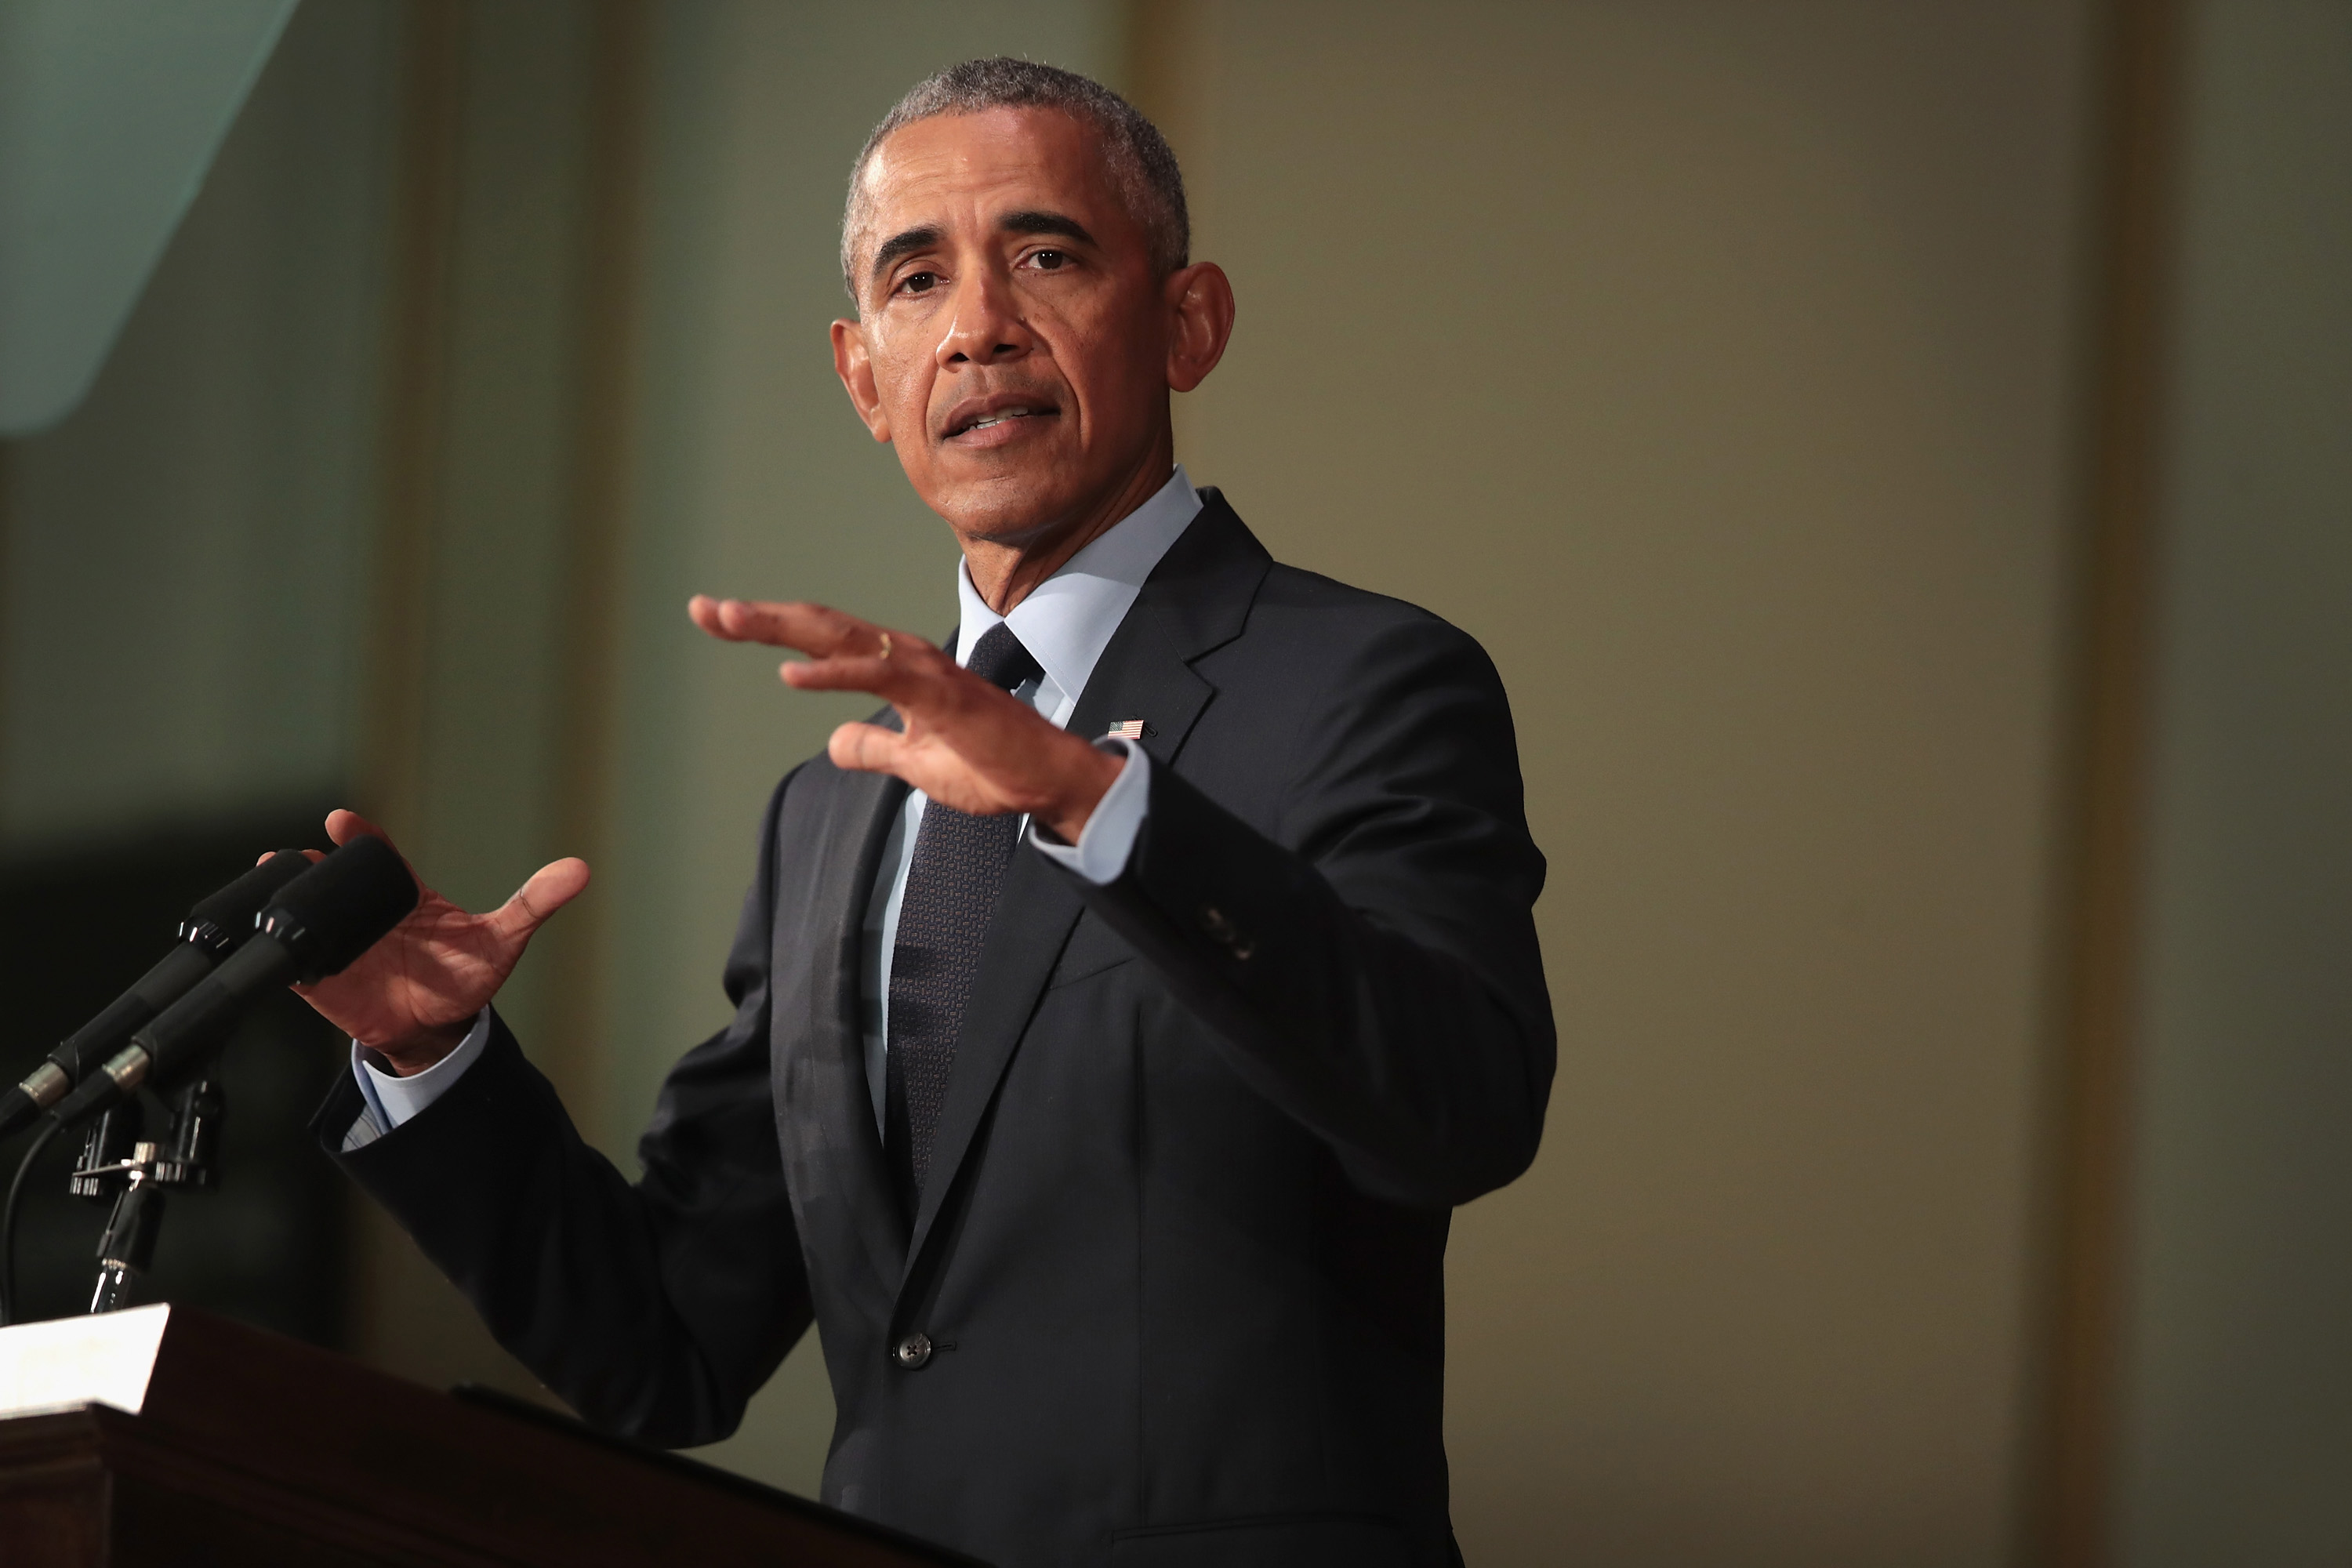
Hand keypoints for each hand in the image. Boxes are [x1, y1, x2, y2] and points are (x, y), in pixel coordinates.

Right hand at [288, 809, 590, 1074]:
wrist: (435, 1029)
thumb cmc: (465, 978)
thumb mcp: (503, 940)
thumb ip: (534, 904)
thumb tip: (580, 870)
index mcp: (404, 894)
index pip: (378, 856)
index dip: (361, 835)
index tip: (341, 820)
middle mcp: (368, 912)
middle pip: (333, 879)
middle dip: (312, 864)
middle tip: (300, 855)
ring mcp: (341, 942)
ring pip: (306, 911)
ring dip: (287, 897)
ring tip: (272, 877)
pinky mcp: (321, 977)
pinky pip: (293, 959)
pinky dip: (280, 950)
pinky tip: (269, 939)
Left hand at [687, 595, 1121, 842]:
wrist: (1049, 781)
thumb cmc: (993, 767)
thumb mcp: (915, 765)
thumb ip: (873, 748)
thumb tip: (834, 742)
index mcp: (896, 669)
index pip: (820, 640)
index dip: (767, 627)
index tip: (716, 618)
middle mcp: (904, 658)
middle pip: (818, 626)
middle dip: (759, 617)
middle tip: (705, 609)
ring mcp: (923, 672)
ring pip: (840, 637)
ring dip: (781, 628)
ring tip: (729, 619)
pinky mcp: (940, 696)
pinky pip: (878, 677)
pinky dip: (832, 673)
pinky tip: (790, 673)